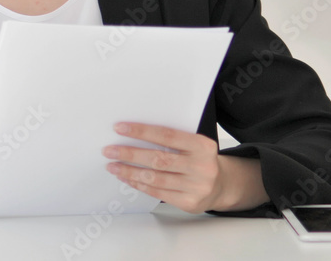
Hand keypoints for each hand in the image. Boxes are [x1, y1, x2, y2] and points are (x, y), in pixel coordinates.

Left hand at [102, 122, 267, 213]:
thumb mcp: (193, 145)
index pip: (167, 135)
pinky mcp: (189, 202)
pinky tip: (127, 177)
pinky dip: (138, 184)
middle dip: (130, 154)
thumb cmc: (199, 160)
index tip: (120, 128)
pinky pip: (158, 192)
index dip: (142, 131)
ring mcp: (196, 186)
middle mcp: (201, 166)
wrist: (221, 185)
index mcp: (202, 146)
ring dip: (129, 171)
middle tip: (109, 150)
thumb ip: (171, 140)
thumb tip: (133, 134)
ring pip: (155, 178)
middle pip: (158, 159)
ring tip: (113, 165)